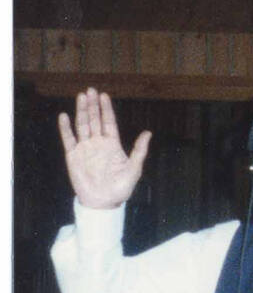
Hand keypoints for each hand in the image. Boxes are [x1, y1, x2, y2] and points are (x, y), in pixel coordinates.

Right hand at [58, 87, 151, 208]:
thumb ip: (139, 150)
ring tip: (81, 97)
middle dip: (93, 105)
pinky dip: (66, 128)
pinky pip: (68, 139)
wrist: (104, 202)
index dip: (106, 109)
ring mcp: (85, 149)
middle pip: (94, 120)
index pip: (108, 122)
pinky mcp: (73, 156)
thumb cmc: (121, 187)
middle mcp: (98, 143)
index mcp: (112, 145)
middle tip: (91, 90)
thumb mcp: (134, 168)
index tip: (104, 95)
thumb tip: (148, 133)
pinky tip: (65, 116)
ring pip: (82, 125)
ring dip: (81, 111)